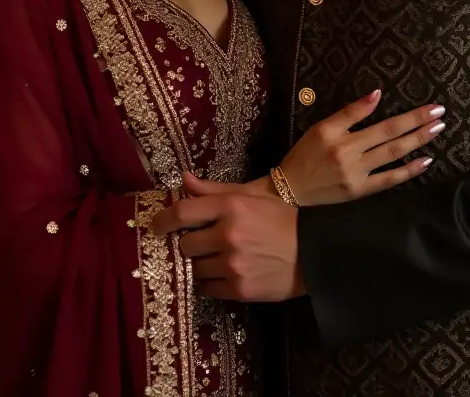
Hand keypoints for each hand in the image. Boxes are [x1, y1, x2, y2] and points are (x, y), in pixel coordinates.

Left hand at [152, 178, 302, 301]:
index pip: (183, 212)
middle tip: (199, 242)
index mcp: (232, 206)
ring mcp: (233, 265)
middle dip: (189, 243)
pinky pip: (207, 289)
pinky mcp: (239, 289)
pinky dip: (210, 282)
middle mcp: (229, 235)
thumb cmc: (280, 219)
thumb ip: (214, 190)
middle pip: (185, 244)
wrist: (313, 253)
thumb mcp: (251, 196)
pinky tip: (223, 273)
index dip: (163, 219)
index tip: (156, 225)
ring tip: (216, 258)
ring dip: (200, 264)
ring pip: (195, 268)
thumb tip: (183, 179)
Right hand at [278, 89, 444, 204]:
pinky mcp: (360, 191)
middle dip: (418, 125)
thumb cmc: (306, 153)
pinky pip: (388, 181)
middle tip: (440, 115)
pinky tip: (424, 161)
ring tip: (436, 131)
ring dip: (417, 143)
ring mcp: (357, 175)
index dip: (409, 116)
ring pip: (393, 156)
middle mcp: (351, 155)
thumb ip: (350, 112)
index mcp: (341, 136)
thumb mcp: (322, 127)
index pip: (382, 122)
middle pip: (391, 137)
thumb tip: (376, 94)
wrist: (291, 187)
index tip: (430, 107)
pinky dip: (408, 171)